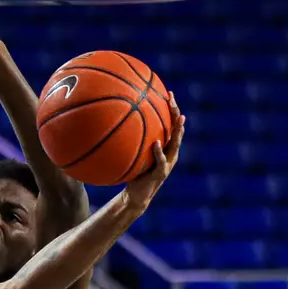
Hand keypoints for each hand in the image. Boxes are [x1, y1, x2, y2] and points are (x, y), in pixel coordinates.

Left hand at [122, 92, 184, 212]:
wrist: (135, 196)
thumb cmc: (131, 172)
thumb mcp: (130, 153)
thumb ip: (127, 141)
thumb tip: (109, 122)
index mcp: (164, 146)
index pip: (170, 124)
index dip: (171, 109)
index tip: (168, 92)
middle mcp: (169, 152)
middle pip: (177, 129)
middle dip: (176, 113)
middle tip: (172, 98)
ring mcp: (167, 163)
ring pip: (176, 144)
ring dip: (177, 131)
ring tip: (178, 118)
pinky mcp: (160, 174)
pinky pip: (161, 161)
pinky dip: (159, 152)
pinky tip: (156, 143)